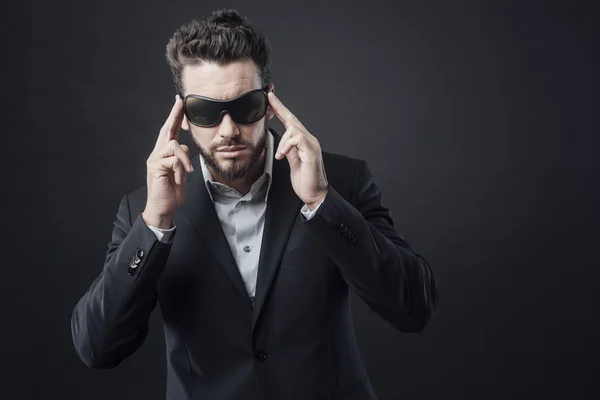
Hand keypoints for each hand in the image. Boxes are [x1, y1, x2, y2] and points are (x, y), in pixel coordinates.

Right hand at [142, 95, 193, 228]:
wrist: (163, 209)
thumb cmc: (172, 192)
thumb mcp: (181, 172)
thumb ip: (182, 159)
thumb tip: (186, 148)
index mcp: (164, 154)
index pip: (170, 132)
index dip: (175, 117)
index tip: (179, 103)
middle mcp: (157, 154)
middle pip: (166, 130)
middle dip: (174, 115)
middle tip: (180, 102)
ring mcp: (155, 160)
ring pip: (175, 145)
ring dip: (185, 160)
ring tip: (186, 174)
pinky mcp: (155, 167)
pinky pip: (174, 159)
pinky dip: (181, 170)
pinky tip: (179, 179)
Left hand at [270, 92, 327, 208]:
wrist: (314, 194)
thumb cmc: (305, 180)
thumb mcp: (292, 162)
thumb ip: (288, 150)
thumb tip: (282, 143)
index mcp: (303, 143)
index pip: (291, 123)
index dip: (281, 110)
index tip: (271, 99)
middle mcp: (309, 140)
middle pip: (293, 119)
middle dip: (280, 107)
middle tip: (270, 97)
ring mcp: (311, 144)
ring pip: (293, 129)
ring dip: (283, 142)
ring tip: (281, 156)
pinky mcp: (311, 150)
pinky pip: (297, 139)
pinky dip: (287, 146)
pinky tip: (283, 156)